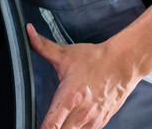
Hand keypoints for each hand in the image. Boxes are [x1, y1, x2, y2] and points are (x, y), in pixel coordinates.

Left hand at [27, 24, 141, 128]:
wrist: (123, 64)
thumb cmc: (95, 60)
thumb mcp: (66, 53)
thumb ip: (43, 46)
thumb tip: (28, 32)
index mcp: (69, 97)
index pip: (51, 125)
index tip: (31, 124)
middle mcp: (81, 112)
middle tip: (44, 124)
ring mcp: (92, 120)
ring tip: (56, 123)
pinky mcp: (101, 122)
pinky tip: (70, 123)